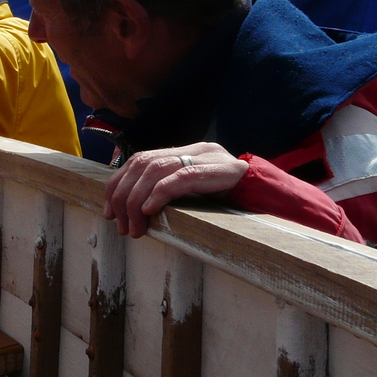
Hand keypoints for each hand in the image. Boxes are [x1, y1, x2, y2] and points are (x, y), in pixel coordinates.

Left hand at [102, 142, 247, 237]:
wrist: (267, 192)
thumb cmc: (229, 197)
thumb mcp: (195, 191)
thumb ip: (169, 190)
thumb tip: (135, 210)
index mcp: (182, 152)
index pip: (137, 160)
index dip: (118, 184)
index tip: (109, 211)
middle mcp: (191, 149)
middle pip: (141, 164)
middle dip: (123, 195)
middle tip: (120, 225)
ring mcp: (205, 156)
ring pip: (155, 169)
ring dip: (137, 200)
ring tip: (134, 227)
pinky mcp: (218, 169)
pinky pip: (181, 177)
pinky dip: (160, 193)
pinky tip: (150, 211)